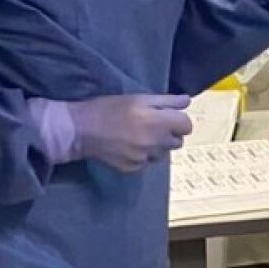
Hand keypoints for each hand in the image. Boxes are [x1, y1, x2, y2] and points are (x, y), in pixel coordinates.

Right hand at [30, 94, 193, 171]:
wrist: (81, 130)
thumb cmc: (109, 108)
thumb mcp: (138, 98)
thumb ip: (166, 100)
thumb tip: (187, 101)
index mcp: (156, 122)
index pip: (187, 126)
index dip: (180, 120)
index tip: (169, 116)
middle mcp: (153, 143)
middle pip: (178, 141)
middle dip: (170, 132)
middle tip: (153, 124)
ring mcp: (143, 159)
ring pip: (163, 153)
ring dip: (158, 145)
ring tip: (139, 134)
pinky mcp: (133, 169)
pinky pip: (147, 162)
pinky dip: (144, 155)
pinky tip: (129, 145)